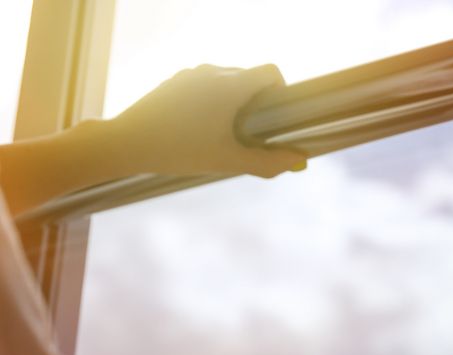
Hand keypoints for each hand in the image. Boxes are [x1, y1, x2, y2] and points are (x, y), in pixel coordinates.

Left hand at [112, 64, 305, 178]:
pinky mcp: (174, 81)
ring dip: (233, 102)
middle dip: (257, 102)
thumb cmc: (182, 152)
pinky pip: (204, 85)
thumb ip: (269, 162)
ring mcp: (191, 74)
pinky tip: (198, 129)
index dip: (280, 90)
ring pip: (226, 81)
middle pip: (249, 77)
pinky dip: (211, 102)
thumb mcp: (230, 161)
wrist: (128, 142)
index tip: (275, 116)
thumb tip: (300, 161)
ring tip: (222, 133)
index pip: (271, 70)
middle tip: (250, 133)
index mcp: (231, 85)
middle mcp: (212, 71)